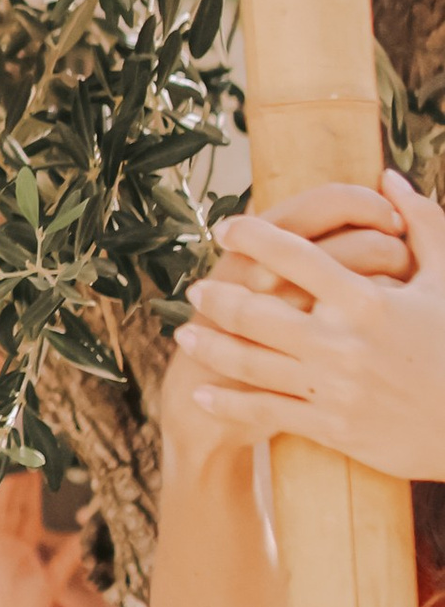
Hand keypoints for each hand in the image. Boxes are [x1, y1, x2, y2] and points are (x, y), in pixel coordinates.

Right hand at [0, 470, 82, 606]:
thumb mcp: (52, 580)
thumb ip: (68, 558)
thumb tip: (87, 539)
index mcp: (23, 544)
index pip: (30, 511)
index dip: (35, 492)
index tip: (41, 471)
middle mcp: (7, 538)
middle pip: (14, 503)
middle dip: (20, 479)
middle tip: (27, 453)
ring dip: (4, 484)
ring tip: (11, 460)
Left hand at [173, 170, 444, 486]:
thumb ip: (422, 224)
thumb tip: (388, 178)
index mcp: (368, 301)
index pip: (295, 255)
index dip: (253, 235)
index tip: (227, 226)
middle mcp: (342, 342)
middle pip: (256, 311)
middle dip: (217, 297)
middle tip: (197, 288)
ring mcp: (333, 388)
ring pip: (250, 362)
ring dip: (210, 346)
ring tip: (185, 332)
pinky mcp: (333, 428)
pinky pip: (266, 411)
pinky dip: (228, 402)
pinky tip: (204, 393)